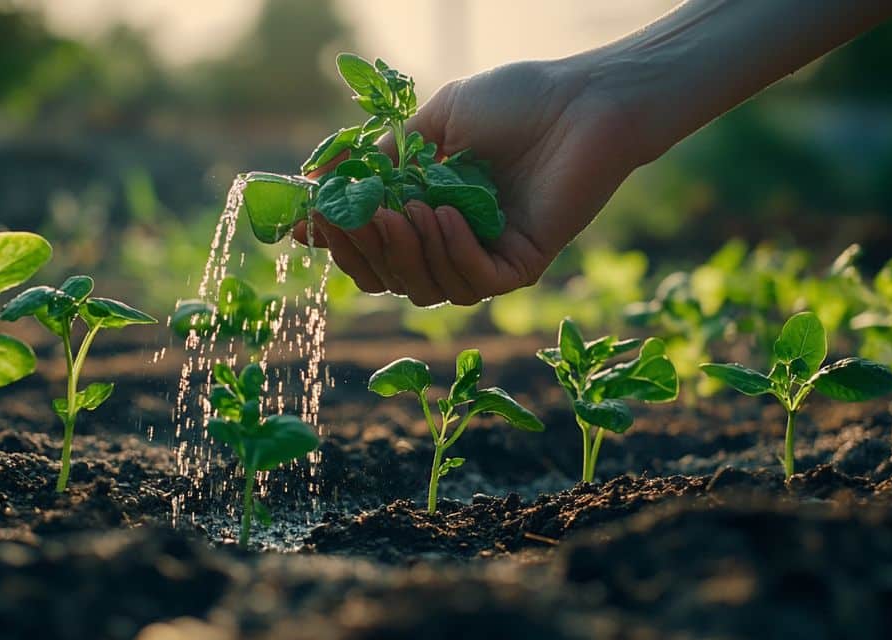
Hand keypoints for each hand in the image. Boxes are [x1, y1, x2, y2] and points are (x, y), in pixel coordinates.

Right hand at [294, 59, 644, 305]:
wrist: (582, 101)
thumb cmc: (515, 102)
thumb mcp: (431, 124)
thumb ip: (379, 159)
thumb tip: (315, 181)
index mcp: (429, 213)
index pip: (374, 248)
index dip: (340, 242)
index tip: (309, 224)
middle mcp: (454, 243)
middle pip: (392, 278)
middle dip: (366, 251)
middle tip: (358, 219)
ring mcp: (488, 258)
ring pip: (428, 287)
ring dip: (410, 251)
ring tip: (408, 209)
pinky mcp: (521, 266)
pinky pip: (474, 280)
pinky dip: (453, 252)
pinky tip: (446, 216)